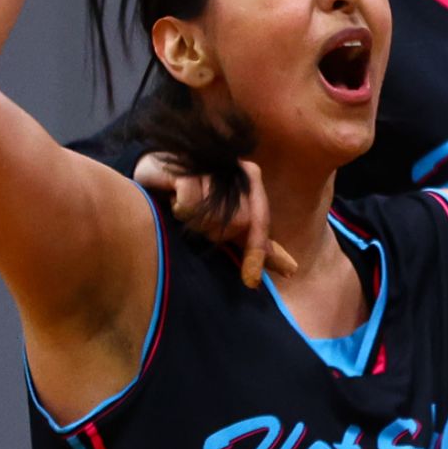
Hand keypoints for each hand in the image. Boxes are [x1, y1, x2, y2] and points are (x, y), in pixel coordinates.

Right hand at [131, 150, 294, 287]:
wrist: (155, 174)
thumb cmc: (194, 200)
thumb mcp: (230, 223)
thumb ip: (257, 244)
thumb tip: (291, 270)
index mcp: (252, 180)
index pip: (259, 221)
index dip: (256, 252)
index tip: (250, 281)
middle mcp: (236, 170)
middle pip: (236, 225)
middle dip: (213, 231)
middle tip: (198, 220)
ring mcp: (213, 167)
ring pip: (212, 218)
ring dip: (194, 222)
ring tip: (184, 207)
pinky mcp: (188, 169)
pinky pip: (189, 205)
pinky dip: (179, 209)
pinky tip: (170, 197)